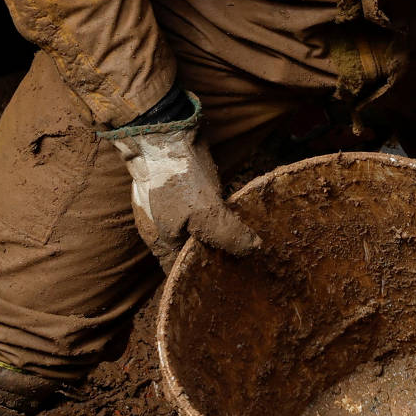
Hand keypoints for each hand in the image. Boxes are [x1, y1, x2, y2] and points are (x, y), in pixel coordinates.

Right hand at [104, 96, 260, 266]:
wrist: (165, 133)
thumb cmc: (178, 179)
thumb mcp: (205, 214)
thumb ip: (227, 235)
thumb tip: (253, 249)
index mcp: (162, 243)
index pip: (179, 274)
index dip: (200, 280)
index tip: (228, 282)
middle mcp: (165, 229)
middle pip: (190, 253)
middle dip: (215, 256)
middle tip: (245, 260)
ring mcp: (173, 209)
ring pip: (199, 230)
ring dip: (220, 233)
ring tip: (247, 238)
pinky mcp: (185, 190)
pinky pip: (204, 210)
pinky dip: (220, 214)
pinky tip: (238, 213)